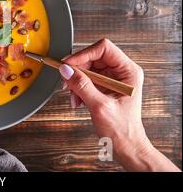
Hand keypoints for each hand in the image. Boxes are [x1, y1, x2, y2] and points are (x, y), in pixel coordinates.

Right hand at [60, 39, 179, 171]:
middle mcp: (121, 72)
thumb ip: (82, 85)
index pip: (104, 48)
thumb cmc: (122, 130)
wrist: (126, 147)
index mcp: (128, 71)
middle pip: (92, 57)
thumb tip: (66, 69)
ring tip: (73, 96)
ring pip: (86, 68)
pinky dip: (77, 88)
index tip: (69, 64)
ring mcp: (112, 79)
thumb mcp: (99, 106)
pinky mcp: (103, 86)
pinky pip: (85, 79)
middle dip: (77, 70)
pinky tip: (77, 100)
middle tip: (66, 81)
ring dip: (75, 81)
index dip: (84, 54)